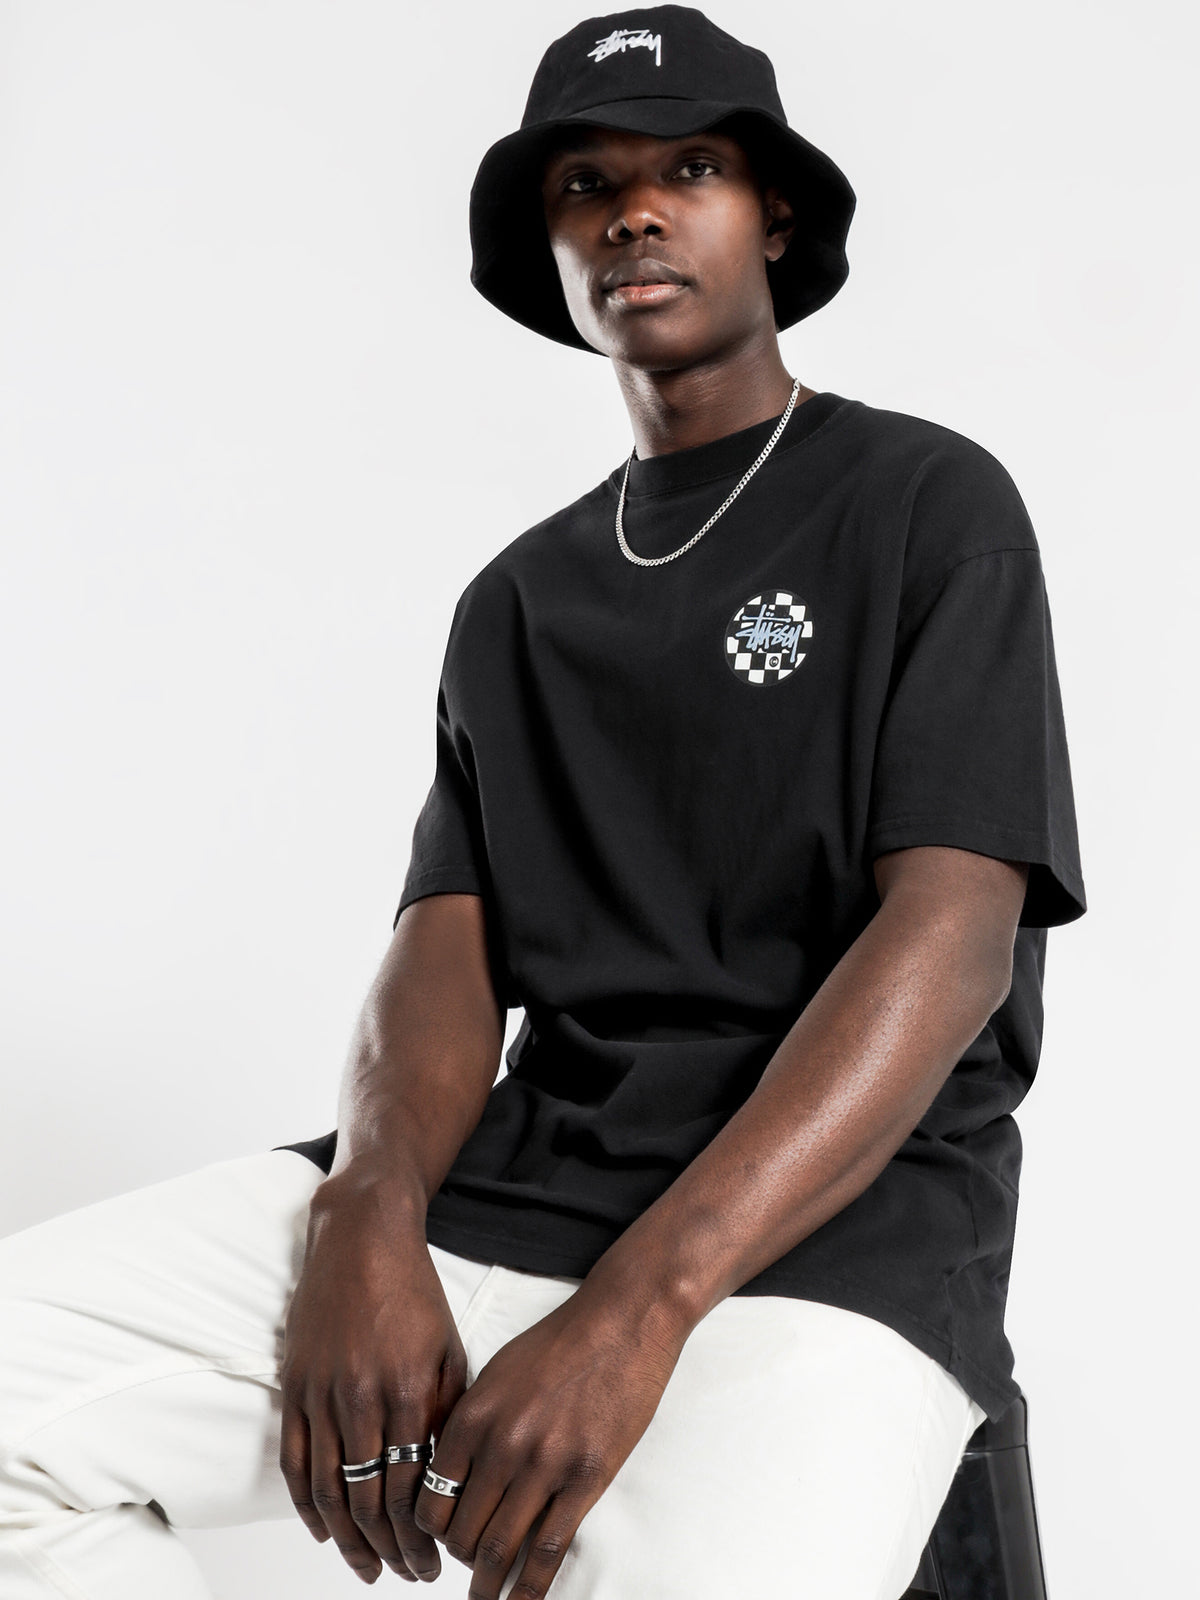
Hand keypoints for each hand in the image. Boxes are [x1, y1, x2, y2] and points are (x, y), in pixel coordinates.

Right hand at [278, 1173, 467, 1584]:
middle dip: (391, 1549)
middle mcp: (363, 1399)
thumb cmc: (413, 1291)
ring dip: (349, 1540)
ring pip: (330, 1491)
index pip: (412, 1489)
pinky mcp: (295, 1385)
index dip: (421, 1535)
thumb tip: (448, 1475)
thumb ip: (448, 1412)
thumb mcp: (450, 1347)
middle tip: (408, 1575)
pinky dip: (306, 1504)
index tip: (434, 1562)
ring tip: (369, 1569)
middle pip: (370, 1500)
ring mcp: (322, 1394)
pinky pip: (294, 1460)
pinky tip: (323, 1532)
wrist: (362, 1238)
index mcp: (410, 1391)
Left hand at [411, 1282, 685, 1598]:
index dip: (429, 1531)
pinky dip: (530, 1588)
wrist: (622, 1321)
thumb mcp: (497, 1372)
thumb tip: (452, 1473)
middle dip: (458, 1561)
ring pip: (498, 1549)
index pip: (429, 1498)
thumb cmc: (561, 1341)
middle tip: (466, 1570)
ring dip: (487, 1586)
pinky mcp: (586, 1478)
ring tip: (485, 1599)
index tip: (437, 1542)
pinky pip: (548, 1549)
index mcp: (472, 1416)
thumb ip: (471, 1422)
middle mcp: (501, 1444)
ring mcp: (544, 1464)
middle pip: (460, 1531)